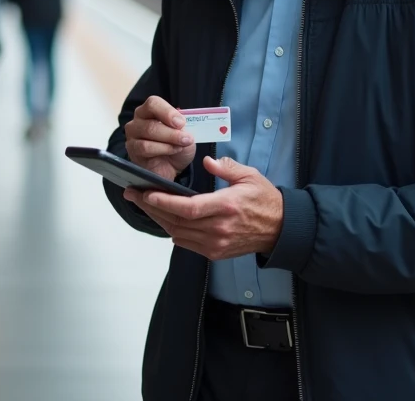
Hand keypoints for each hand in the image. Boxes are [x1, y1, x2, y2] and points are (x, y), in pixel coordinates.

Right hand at [124, 95, 195, 181]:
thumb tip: (179, 122)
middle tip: (186, 138)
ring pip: (148, 133)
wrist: (172, 166)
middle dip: (172, 132)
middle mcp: (138, 120)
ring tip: (181, 146)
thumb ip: (181, 126)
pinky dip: (162, 149)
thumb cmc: (176, 144)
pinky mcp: (132, 150)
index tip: (181, 123)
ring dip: (168, 140)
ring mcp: (133, 135)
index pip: (153, 103)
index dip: (168, 112)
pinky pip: (145, 147)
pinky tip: (172, 151)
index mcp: (150, 110)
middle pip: (151, 122)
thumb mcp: (185, 132)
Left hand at [124, 156, 283, 260]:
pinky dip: (172, 231)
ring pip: (178, 233)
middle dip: (151, 207)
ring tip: (143, 204)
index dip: (164, 202)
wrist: (281, 230)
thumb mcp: (249, 176)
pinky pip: (186, 243)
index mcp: (226, 207)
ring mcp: (216, 243)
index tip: (146, 193)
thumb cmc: (265, 200)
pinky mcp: (215, 253)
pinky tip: (163, 218)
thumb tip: (207, 161)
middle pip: (176, 220)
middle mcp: (218, 228)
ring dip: (158, 219)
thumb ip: (226, 167)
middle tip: (133, 194)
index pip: (188, 207)